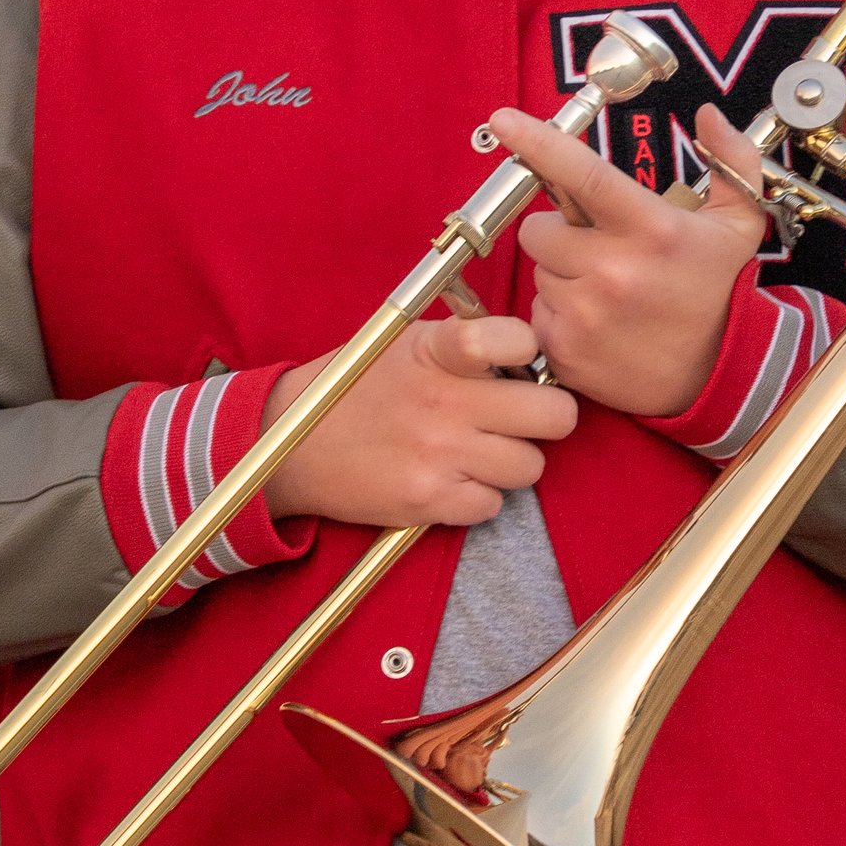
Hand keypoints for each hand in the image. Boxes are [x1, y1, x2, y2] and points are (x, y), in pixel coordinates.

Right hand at [262, 311, 578, 527]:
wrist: (292, 447)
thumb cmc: (357, 389)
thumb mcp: (404, 343)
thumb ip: (464, 341)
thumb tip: (528, 350)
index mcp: (438, 351)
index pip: (518, 340)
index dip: (531, 350)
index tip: (518, 359)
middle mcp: (445, 402)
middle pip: (554, 417)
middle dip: (547, 416)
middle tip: (523, 417)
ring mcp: (439, 455)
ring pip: (530, 467)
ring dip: (512, 461)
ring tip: (479, 451)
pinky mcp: (428, 501)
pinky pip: (493, 505)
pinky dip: (480, 497)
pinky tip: (453, 479)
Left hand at [488, 103, 771, 418]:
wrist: (718, 377)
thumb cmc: (718, 292)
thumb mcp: (738, 224)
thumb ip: (732, 160)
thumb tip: (708, 115)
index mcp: (651, 229)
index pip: (582, 175)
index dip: (538, 143)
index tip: (504, 120)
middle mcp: (613, 270)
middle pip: (539, 229)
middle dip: (559, 233)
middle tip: (597, 249)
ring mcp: (585, 314)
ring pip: (537, 272)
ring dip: (561, 275)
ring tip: (606, 291)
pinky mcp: (565, 350)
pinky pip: (535, 314)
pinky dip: (558, 315)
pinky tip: (596, 321)